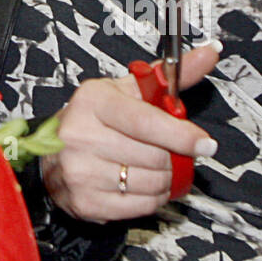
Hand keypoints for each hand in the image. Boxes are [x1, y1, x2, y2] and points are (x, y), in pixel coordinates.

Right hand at [40, 42, 221, 223]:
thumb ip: (169, 75)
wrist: (52, 151)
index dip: (181, 135)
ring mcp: (80, 170)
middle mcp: (81, 134)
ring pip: (151, 184)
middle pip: (155, 157)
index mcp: (93, 101)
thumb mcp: (126, 91)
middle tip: (166, 151)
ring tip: (151, 167)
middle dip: (172, 157)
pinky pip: (139, 206)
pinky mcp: (84, 201)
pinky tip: (139, 184)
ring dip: (164, 180)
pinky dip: (150, 199)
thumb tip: (208, 54)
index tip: (204, 144)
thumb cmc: (94, 119)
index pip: (146, 122)